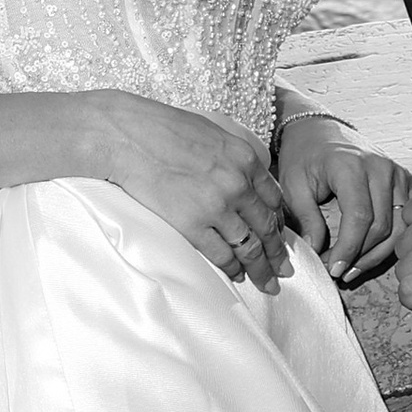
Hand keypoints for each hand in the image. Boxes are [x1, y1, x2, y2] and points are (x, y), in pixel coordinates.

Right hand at [87, 92, 289, 288]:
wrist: (126, 136)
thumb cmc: (160, 129)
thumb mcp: (210, 132)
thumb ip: (230, 156)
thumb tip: (239, 175)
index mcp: (244, 158)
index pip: (273, 199)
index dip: (279, 223)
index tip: (280, 237)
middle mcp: (237, 184)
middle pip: (267, 227)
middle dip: (277, 254)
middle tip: (284, 271)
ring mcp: (216, 207)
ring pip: (249, 247)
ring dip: (260, 269)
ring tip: (267, 283)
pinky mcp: (192, 225)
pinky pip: (221, 255)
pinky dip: (232, 269)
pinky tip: (237, 275)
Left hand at [274, 113, 410, 285]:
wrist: (319, 130)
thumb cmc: (304, 156)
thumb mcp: (293, 185)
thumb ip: (307, 218)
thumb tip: (318, 251)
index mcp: (352, 166)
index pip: (359, 218)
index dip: (348, 249)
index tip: (334, 268)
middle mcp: (381, 167)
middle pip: (382, 226)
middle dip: (360, 255)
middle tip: (338, 270)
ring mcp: (396, 173)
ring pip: (398, 227)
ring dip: (377, 254)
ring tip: (353, 268)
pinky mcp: (404, 180)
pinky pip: (406, 218)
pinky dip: (392, 240)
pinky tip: (370, 252)